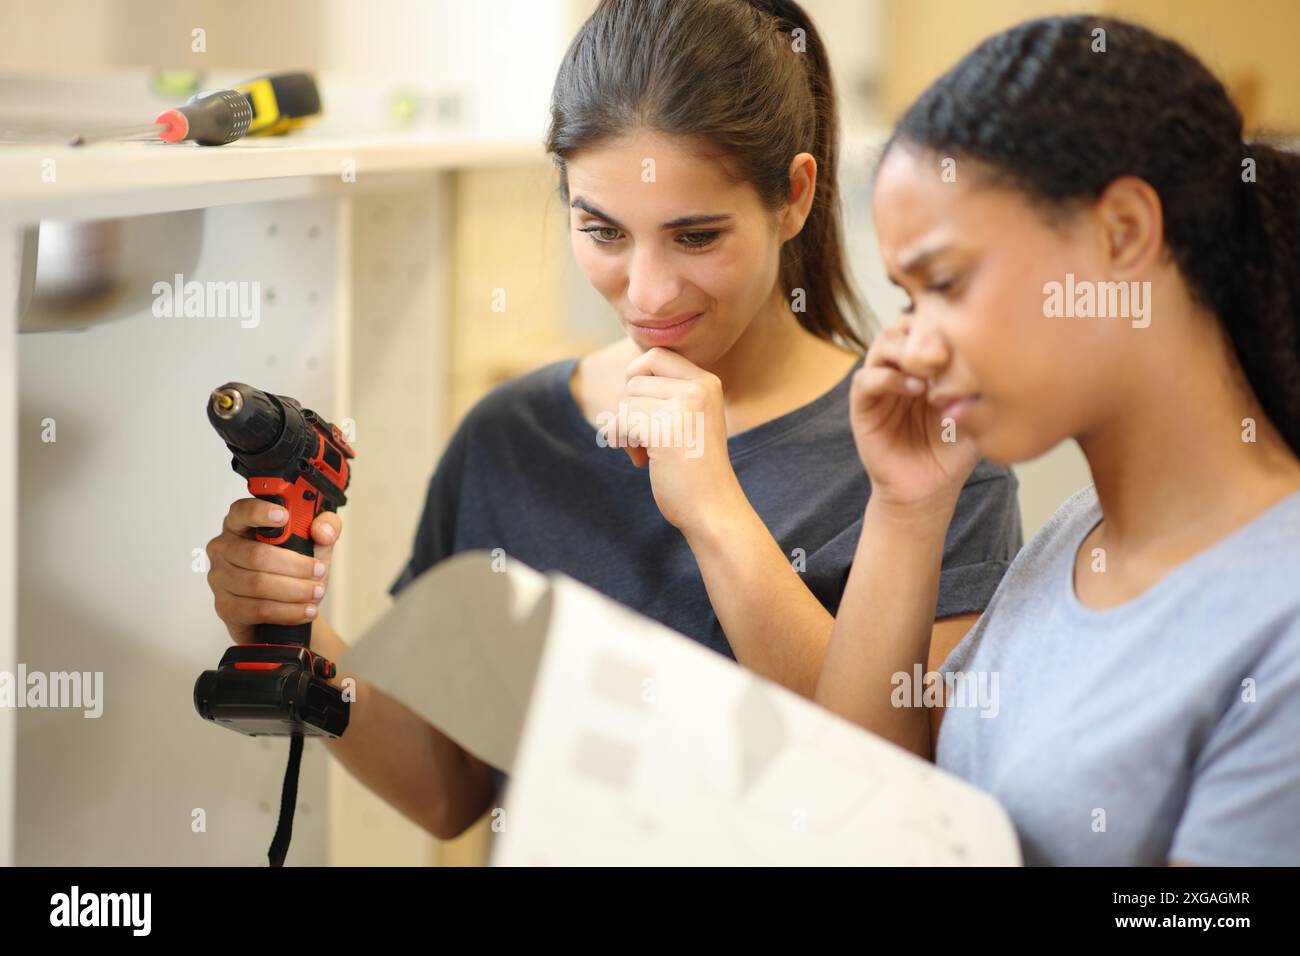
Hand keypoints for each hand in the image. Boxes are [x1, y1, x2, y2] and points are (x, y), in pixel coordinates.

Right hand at [205, 498, 341, 643]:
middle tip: (318, 570)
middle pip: (256, 555)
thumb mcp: (317, 545)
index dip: (261, 512)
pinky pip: (258, 609)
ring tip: (316, 592)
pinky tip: (305, 610)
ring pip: (258, 584)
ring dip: (295, 590)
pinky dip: (288, 611)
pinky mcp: (225, 607)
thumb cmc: (294, 571)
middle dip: (295, 565)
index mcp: (241, 524)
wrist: (286, 613)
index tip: (284, 516)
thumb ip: (327, 526)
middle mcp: (224, 548)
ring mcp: (220, 578)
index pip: (242, 511)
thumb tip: (322, 530)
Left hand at [602, 347, 747, 535]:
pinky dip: (622, 442)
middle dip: (630, 411)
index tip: (641, 408)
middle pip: (635, 380)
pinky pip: (621, 423)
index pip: (655, 355)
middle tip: (645, 440)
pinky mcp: (666, 429)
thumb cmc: (694, 468)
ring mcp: (684, 407)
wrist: (712, 508)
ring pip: (626, 402)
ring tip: (647, 453)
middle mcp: (699, 388)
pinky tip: (641, 461)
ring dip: (627, 430)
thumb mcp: (689, 419)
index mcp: (707, 382)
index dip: (637, 378)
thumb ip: (667, 394)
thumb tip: (626, 377)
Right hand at [850, 319, 980, 509]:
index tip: (966, 334)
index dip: (942, 320)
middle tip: (945, 349)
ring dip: (905, 350)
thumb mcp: (977, 412)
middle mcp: (901, 369)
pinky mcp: (863, 407)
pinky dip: (889, 377)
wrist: (929, 490)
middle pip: (902, 326)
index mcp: (928, 365)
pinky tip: (916, 390)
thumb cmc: (954, 452)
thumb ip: (978, 382)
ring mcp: (881, 385)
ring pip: (881, 345)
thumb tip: (986, 349)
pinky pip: (866, 379)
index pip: (928, 323)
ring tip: (931, 368)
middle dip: (923, 329)